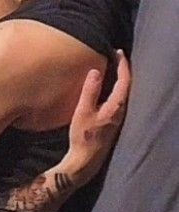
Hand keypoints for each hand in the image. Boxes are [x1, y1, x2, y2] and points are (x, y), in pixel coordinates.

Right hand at [65, 50, 130, 183]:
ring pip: (124, 92)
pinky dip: (116, 88)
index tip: (117, 51)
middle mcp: (122, 111)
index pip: (125, 80)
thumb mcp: (82, 112)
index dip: (122, 64)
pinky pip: (119, 99)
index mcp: (116, 106)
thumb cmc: (83, 137)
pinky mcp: (114, 122)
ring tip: (112, 68)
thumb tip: (95, 71)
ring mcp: (119, 117)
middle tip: (115, 56)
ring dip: (120, 79)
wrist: (85, 160)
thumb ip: (90, 91)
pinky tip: (108, 87)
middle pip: (128, 85)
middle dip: (123, 69)